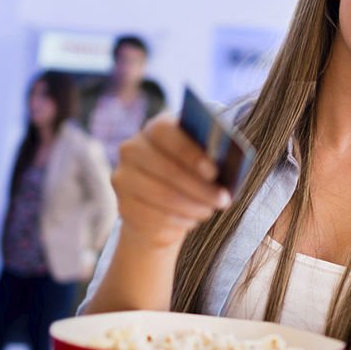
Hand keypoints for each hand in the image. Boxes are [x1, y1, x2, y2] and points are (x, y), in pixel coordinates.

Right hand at [111, 114, 230, 249]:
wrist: (161, 204)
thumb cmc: (191, 175)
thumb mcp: (202, 162)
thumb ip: (211, 158)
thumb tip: (227, 170)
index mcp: (155, 128)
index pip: (166, 131)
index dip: (189, 152)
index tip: (214, 171)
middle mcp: (133, 149)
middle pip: (166, 168)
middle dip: (199, 187)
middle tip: (223, 200)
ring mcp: (124, 177)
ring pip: (161, 195)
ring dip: (191, 206)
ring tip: (210, 210)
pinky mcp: (123, 205)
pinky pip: (153, 216)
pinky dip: (178, 220)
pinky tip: (193, 221)